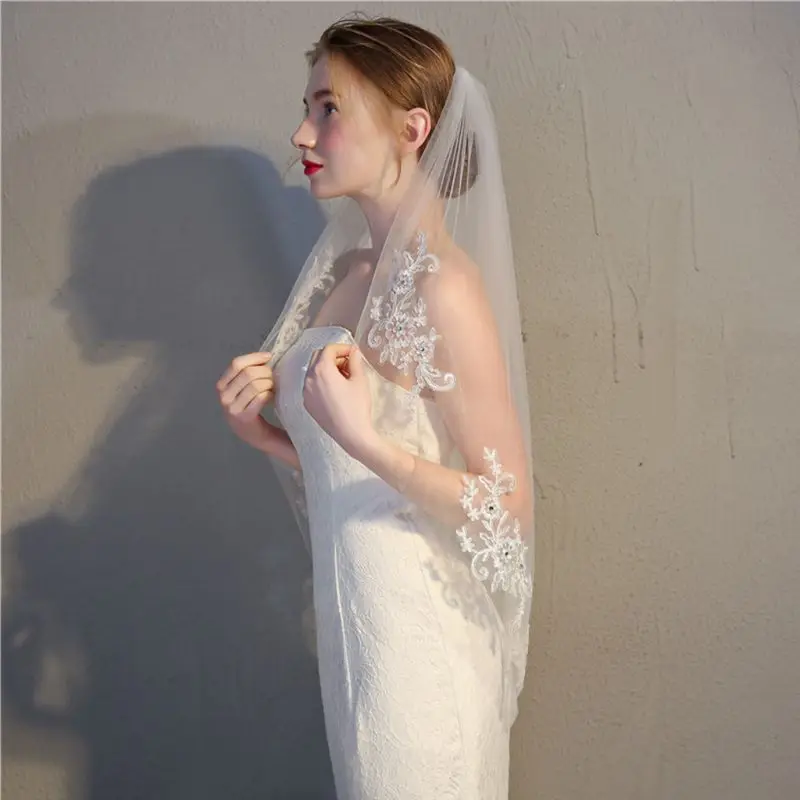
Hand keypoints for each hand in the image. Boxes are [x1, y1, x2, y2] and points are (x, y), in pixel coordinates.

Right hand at [217, 352, 278, 450]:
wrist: (255, 435)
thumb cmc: (251, 407)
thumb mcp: (243, 388)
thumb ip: (249, 373)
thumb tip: (266, 356)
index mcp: (222, 385)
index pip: (236, 364)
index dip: (254, 357)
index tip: (269, 356)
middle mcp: (224, 396)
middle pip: (248, 374)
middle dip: (265, 371)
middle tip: (274, 376)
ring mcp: (232, 408)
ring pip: (255, 385)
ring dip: (269, 383)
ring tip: (273, 386)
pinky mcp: (244, 417)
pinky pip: (260, 397)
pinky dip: (269, 394)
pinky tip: (272, 396)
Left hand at [303, 343, 378, 458]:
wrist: (351, 434)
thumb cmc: (357, 406)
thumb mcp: (360, 380)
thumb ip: (355, 361)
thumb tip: (353, 351)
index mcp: (322, 370)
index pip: (329, 349)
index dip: (342, 348)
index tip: (353, 354)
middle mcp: (309, 378)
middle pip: (317, 357)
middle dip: (333, 356)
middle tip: (348, 364)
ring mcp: (305, 392)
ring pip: (313, 371)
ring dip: (326, 368)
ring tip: (343, 378)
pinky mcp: (307, 404)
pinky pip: (311, 385)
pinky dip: (321, 381)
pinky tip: (335, 390)